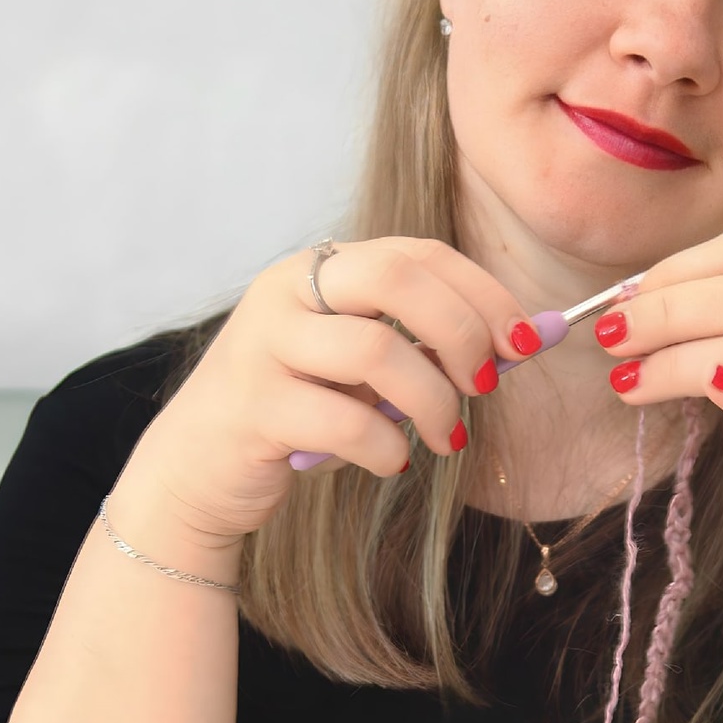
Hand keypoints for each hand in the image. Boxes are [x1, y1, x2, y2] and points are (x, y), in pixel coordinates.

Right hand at [116, 238, 540, 548]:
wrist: (197, 469)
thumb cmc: (297, 414)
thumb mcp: (361, 370)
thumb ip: (424, 348)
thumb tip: (524, 341)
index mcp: (319, 268)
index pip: (417, 254)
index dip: (483, 293)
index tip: (525, 342)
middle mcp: (286, 291)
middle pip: (396, 278)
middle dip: (461, 331)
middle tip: (483, 385)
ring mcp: (263, 346)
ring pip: (376, 350)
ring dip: (433, 401)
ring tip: (448, 438)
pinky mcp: (253, 408)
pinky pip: (347, 422)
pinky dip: (388, 449)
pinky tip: (392, 462)